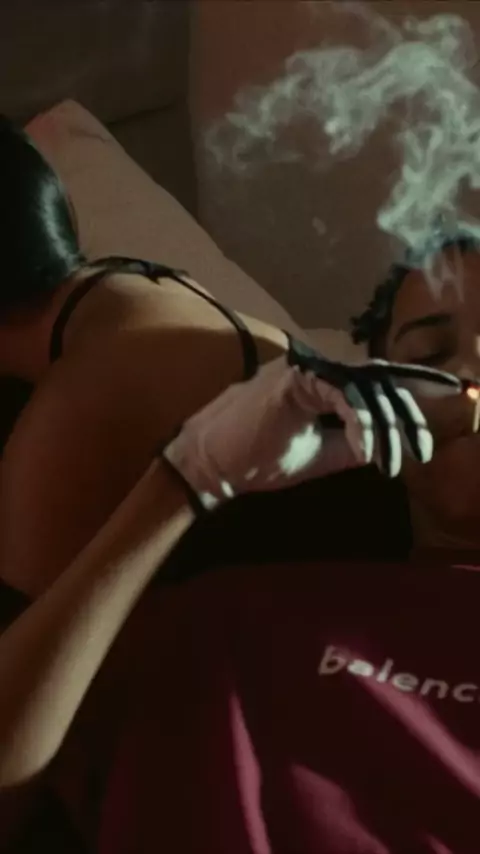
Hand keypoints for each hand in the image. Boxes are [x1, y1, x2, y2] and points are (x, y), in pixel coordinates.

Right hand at [162, 337, 461, 511]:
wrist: (214, 466)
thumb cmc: (260, 459)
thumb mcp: (322, 454)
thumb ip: (354, 443)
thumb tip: (389, 446)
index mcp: (324, 383)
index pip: (378, 378)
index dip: (417, 382)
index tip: (455, 391)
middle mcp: (318, 369)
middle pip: (381, 379)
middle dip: (409, 414)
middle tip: (424, 450)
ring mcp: (306, 370)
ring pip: (367, 388)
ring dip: (387, 428)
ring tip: (394, 463)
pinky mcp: (294, 380)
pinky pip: (344, 397)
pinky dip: (361, 425)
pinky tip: (368, 454)